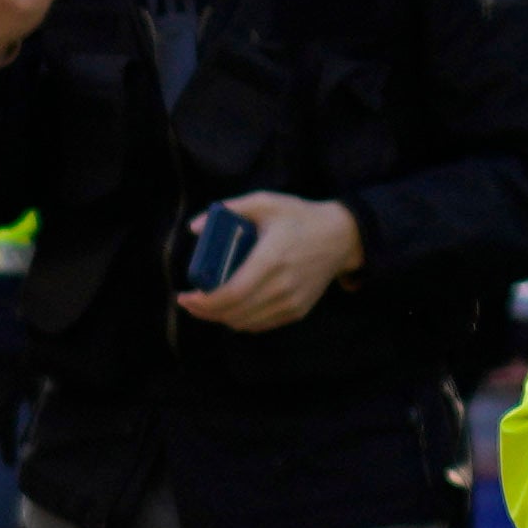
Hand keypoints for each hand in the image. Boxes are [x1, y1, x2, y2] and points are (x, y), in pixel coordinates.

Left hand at [170, 193, 360, 329]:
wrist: (341, 237)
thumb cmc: (299, 217)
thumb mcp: (266, 202)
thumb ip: (231, 209)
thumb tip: (195, 228)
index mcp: (272, 259)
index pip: (232, 293)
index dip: (204, 302)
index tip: (185, 296)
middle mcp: (282, 286)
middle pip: (234, 312)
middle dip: (205, 311)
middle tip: (189, 302)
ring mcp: (292, 302)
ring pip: (245, 322)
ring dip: (220, 317)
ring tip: (206, 305)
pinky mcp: (297, 311)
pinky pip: (260, 325)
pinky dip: (240, 320)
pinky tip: (229, 309)